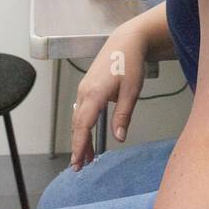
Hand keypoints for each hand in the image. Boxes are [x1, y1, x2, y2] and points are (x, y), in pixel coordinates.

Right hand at [70, 23, 148, 167]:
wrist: (125, 41)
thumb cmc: (130, 64)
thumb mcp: (131, 91)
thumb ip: (123, 115)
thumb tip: (119, 138)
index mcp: (94, 94)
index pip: (83, 126)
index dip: (80, 146)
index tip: (78, 162)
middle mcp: (84, 92)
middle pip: (77, 125)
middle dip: (78, 146)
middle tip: (79, 166)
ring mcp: (84, 88)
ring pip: (78, 119)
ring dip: (80, 137)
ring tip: (86, 156)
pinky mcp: (87, 86)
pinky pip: (81, 110)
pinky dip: (83, 126)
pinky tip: (88, 134)